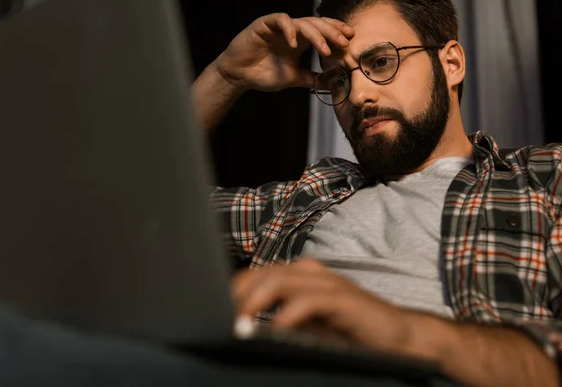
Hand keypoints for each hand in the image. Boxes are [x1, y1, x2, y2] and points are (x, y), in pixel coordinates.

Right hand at [215, 13, 353, 91]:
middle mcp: (292, 31)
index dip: (336, 33)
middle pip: (317, 24)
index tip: (350, 41)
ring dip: (316, 34)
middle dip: (332, 32)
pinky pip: (281, 20)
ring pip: (303, 22)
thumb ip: (311, 78)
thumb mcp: (292, 78)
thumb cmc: (263, 75)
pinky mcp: (265, 24)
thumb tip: (332, 83)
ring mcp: (279, 26)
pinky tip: (295, 43)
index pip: (323, 31)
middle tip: (344, 42)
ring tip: (324, 48)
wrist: (239, 76)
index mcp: (300, 40)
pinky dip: (289, 30)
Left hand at [232, 259, 414, 352]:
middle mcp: (309, 272)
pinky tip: (274, 332)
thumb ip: (277, 322)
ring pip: (278, 280)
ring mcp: (326, 282)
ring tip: (239, 326)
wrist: (397, 337)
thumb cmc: (347, 332)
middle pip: (260, 274)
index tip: (213, 314)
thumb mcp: (305, 327)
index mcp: (298, 276)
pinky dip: (286, 316)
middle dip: (236, 297)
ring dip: (253, 303)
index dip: (232, 292)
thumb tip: (241, 328)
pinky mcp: (342, 298)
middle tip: (219, 322)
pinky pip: (307, 302)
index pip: (254, 275)